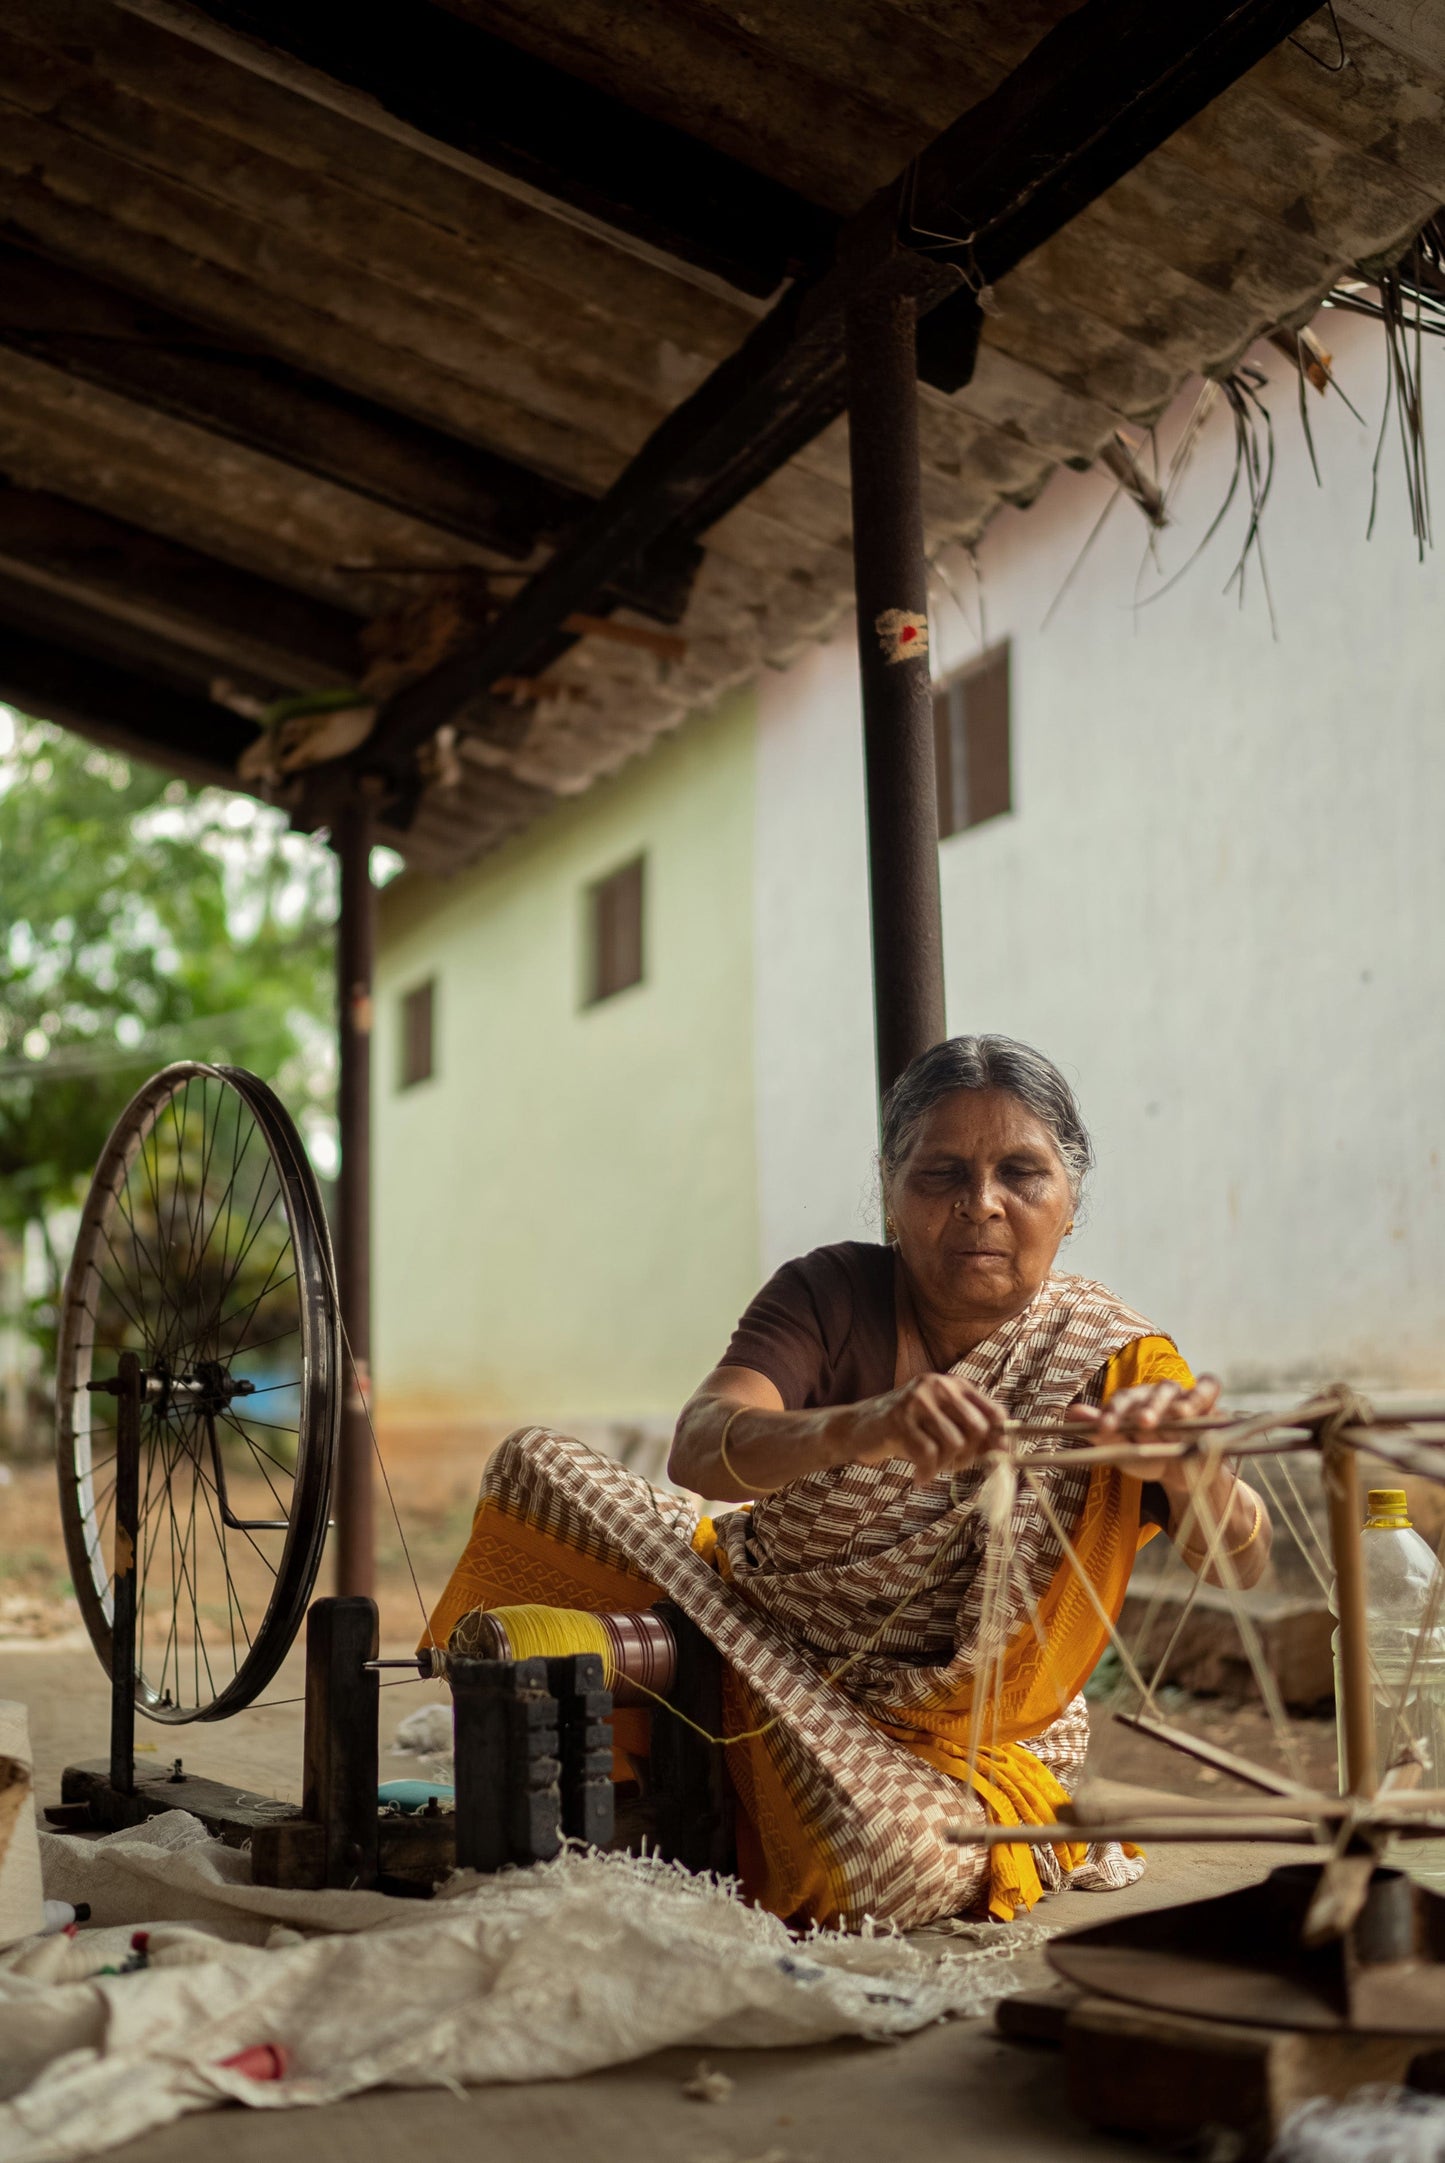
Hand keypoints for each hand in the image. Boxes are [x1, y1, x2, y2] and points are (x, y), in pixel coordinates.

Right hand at [840, 1374, 1007, 1486]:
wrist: (858, 1427)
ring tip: (930, 1469)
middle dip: (969, 1456)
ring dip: (944, 1466)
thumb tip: (1006, 1450)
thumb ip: (973, 1436)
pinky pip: (928, 1454)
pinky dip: (926, 1472)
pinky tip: (919, 1477)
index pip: (994, 1411)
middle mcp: (939, 1385)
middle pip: (977, 1429)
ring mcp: (918, 1400)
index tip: (997, 1460)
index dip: (1001, 1440)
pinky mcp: (899, 1418)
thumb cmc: (907, 1430)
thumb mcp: (942, 1427)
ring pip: (954, 1443)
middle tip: (950, 1467)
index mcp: (955, 1385)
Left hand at [1064, 1374, 1221, 1480]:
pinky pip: (1207, 1386)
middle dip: (1145, 1407)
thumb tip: (1071, 1412)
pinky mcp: (1208, 1402)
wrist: (1184, 1474)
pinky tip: (1195, 1410)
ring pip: (1175, 1389)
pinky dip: (1201, 1393)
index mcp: (1134, 1403)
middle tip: (1143, 1423)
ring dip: (1173, 1401)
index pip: (1122, 1400)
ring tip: (1176, 1416)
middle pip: (1149, 1392)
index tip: (1105, 1428)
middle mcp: (1156, 1394)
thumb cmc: (1149, 1457)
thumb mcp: (1125, 1451)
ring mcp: (1182, 1396)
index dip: (1113, 1411)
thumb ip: (1102, 1433)